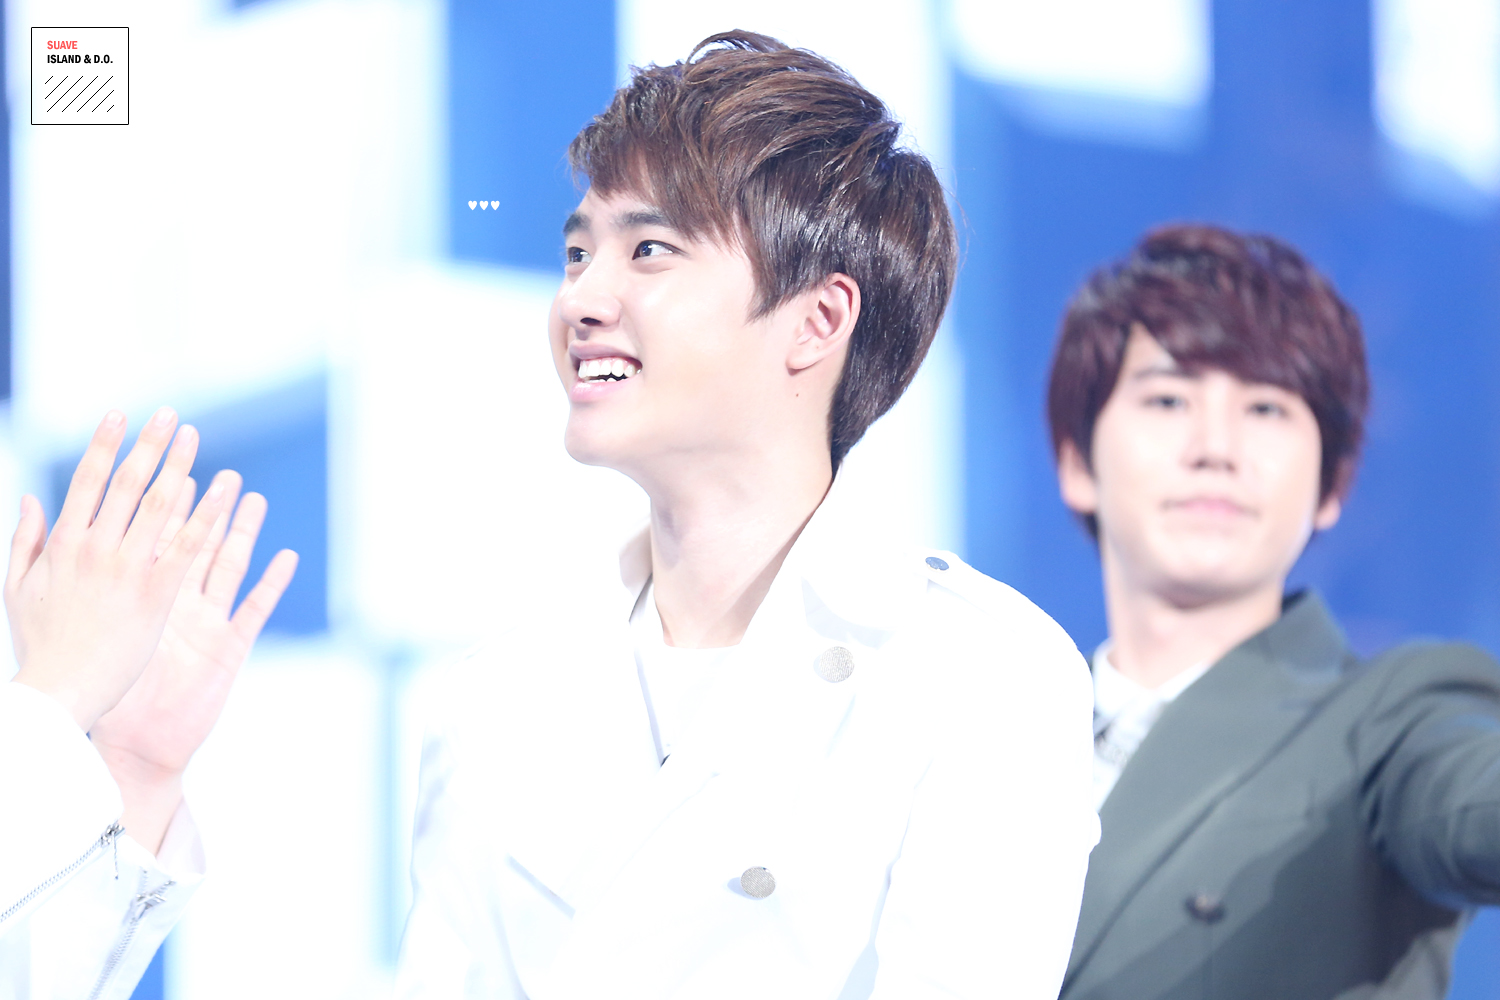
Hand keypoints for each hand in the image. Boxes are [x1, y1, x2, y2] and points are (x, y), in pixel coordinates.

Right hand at [7, 408, 227, 731]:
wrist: (59, 693)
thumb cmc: (40, 644)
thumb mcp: (17, 587)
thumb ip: (26, 539)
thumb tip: (32, 497)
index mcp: (62, 544)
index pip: (86, 482)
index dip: (104, 444)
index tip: (119, 414)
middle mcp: (96, 549)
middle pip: (127, 484)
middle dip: (149, 445)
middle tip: (169, 413)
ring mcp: (128, 570)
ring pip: (159, 507)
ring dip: (179, 467)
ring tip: (195, 437)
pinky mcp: (157, 595)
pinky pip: (188, 548)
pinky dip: (206, 515)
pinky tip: (224, 491)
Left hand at [89, 472, 297, 851]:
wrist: (133, 747)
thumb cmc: (108, 696)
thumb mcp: (86, 634)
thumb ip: (74, 587)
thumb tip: (50, 538)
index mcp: (145, 594)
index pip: (151, 537)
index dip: (157, 502)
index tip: (162, 466)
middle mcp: (180, 602)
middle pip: (195, 543)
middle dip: (206, 505)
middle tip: (216, 467)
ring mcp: (207, 623)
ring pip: (228, 566)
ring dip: (242, 532)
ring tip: (252, 498)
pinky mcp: (229, 649)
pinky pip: (254, 610)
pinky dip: (272, 584)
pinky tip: (285, 557)